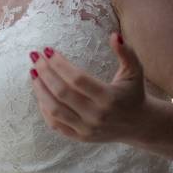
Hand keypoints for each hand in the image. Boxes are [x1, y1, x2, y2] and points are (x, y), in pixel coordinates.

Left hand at [28, 32, 149, 142]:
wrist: (139, 125)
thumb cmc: (133, 93)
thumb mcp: (135, 71)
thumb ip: (126, 53)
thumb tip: (113, 35)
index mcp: (109, 97)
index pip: (77, 79)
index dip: (60, 64)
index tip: (48, 50)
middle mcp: (97, 115)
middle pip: (62, 93)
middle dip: (45, 72)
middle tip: (35, 56)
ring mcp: (87, 128)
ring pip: (55, 109)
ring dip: (39, 89)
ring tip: (33, 72)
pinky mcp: (80, 137)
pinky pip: (55, 124)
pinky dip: (44, 108)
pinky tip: (40, 92)